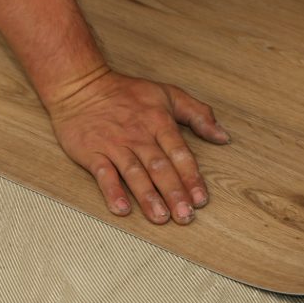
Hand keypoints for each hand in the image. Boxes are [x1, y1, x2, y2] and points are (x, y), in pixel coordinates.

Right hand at [47, 69, 230, 223]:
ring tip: (160, 218)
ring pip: (135, 173)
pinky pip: (103, 174)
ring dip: (148, 197)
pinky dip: (112, 191)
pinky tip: (121, 209)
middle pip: (160, 167)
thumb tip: (223, 136)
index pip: (180, 153)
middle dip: (174, 193)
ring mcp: (114, 145)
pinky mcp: (92, 152)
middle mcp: (139, 135)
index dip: (191, 177)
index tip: (201, 199)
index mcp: (159, 122)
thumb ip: (198, 114)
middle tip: (185, 216)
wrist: (80, 85)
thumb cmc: (126, 92)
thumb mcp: (168, 94)